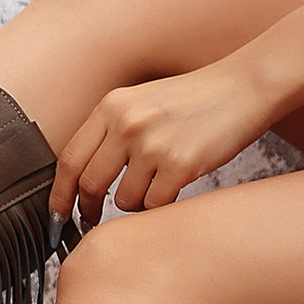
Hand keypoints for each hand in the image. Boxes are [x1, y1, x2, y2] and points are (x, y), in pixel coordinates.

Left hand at [48, 61, 274, 235]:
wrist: (246, 86)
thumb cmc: (193, 101)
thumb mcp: (140, 103)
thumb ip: (108, 134)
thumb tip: (77, 183)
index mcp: (111, 106)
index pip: (68, 160)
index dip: (59, 195)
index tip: (57, 215)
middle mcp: (127, 123)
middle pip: (89, 185)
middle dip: (88, 209)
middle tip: (93, 218)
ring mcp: (153, 144)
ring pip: (123, 200)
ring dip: (135, 203)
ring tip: (155, 183)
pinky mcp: (179, 164)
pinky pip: (153, 205)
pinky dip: (160, 204)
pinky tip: (174, 185)